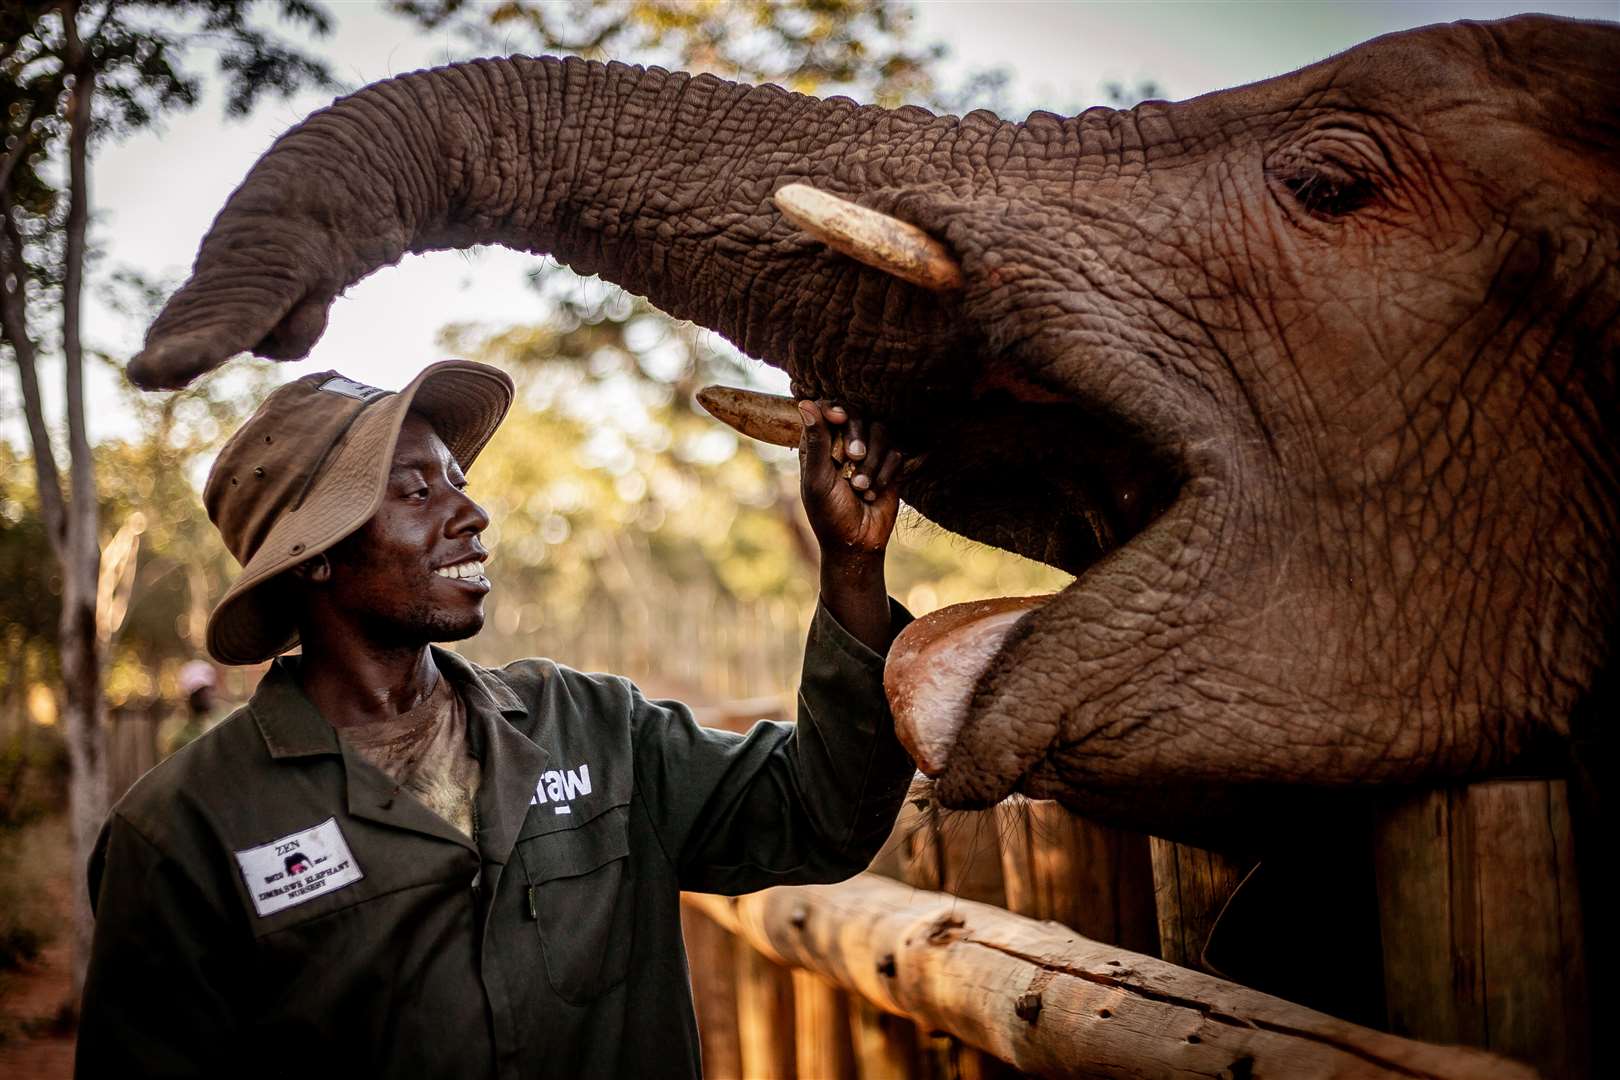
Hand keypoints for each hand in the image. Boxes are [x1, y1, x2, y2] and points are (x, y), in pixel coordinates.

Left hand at [797, 400, 903, 556]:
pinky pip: (895, 453)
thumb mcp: (818, 479)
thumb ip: (816, 441)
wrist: (858, 543)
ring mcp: (868, 453)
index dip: (834, 408)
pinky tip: (875, 493)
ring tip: (861, 488)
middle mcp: (844, 443)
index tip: (839, 417)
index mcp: (818, 444)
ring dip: (872, 461)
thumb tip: (804, 403)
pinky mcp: (889, 465)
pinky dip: (886, 472)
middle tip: (854, 458)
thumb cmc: (829, 514)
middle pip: (857, 414)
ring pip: (881, 431)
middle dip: (857, 435)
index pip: (826, 408)